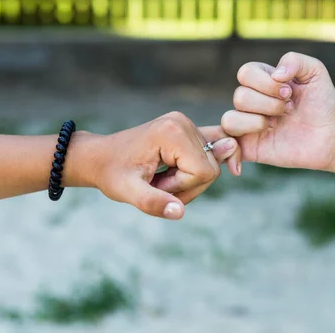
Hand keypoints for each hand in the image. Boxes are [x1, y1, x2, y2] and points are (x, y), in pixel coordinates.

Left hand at [77, 112, 239, 219]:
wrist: (100, 157)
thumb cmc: (112, 174)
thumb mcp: (127, 192)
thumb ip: (153, 203)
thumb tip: (180, 212)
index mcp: (172, 132)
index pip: (204, 172)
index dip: (181, 188)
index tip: (154, 185)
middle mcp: (183, 122)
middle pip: (212, 168)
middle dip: (186, 185)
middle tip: (156, 183)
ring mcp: (187, 123)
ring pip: (213, 164)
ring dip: (187, 180)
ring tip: (159, 178)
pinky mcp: (188, 129)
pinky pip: (216, 143)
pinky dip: (220, 157)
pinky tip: (233, 166)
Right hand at [221, 52, 334, 170]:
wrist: (332, 134)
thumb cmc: (322, 102)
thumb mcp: (315, 71)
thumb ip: (294, 60)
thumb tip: (275, 74)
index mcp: (261, 80)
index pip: (245, 73)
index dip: (267, 83)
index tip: (290, 92)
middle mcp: (251, 101)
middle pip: (240, 97)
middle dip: (269, 104)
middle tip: (289, 110)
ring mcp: (248, 124)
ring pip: (230, 120)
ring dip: (257, 122)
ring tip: (277, 126)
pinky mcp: (249, 147)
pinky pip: (225, 147)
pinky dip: (229, 152)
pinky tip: (249, 153)